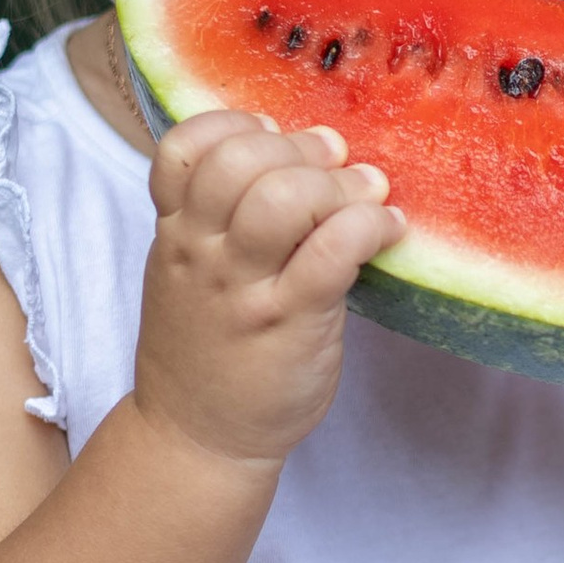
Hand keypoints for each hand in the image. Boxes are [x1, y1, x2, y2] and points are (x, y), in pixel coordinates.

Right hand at [131, 114, 404, 474]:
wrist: (199, 437)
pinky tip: (388, 229)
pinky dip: (370, 226)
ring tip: (368, 195)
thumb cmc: (208, 350)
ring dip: (338, 185)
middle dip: (300, 148)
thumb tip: (295, 157)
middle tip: (337, 163)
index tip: (274, 136)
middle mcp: (201, 253)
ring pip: (284, 198)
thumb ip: (220, 220)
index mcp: (175, 234)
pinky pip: (333, 250)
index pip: (183, 147)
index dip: (235, 126)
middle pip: (240, 160)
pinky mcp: (289, 322)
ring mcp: (243, 289)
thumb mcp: (188, 275)